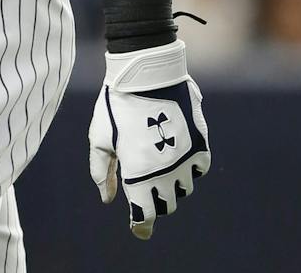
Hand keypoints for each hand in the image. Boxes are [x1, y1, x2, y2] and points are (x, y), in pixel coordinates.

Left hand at [87, 38, 210, 239]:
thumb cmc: (115, 104)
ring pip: (184, 188)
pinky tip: (175, 153)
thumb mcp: (99, 138)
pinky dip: (189, 167)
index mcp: (139, 176)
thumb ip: (102, 172)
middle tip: (143, 185)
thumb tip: (107, 199)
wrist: (146, 72)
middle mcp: (167, 174)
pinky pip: (199, 168)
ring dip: (172, 183)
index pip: (145, 217)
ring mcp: (187, 159)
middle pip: (166, 205)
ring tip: (158, 163)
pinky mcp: (201, 143)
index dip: (141, 226)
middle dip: (154, 200)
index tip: (137, 227)